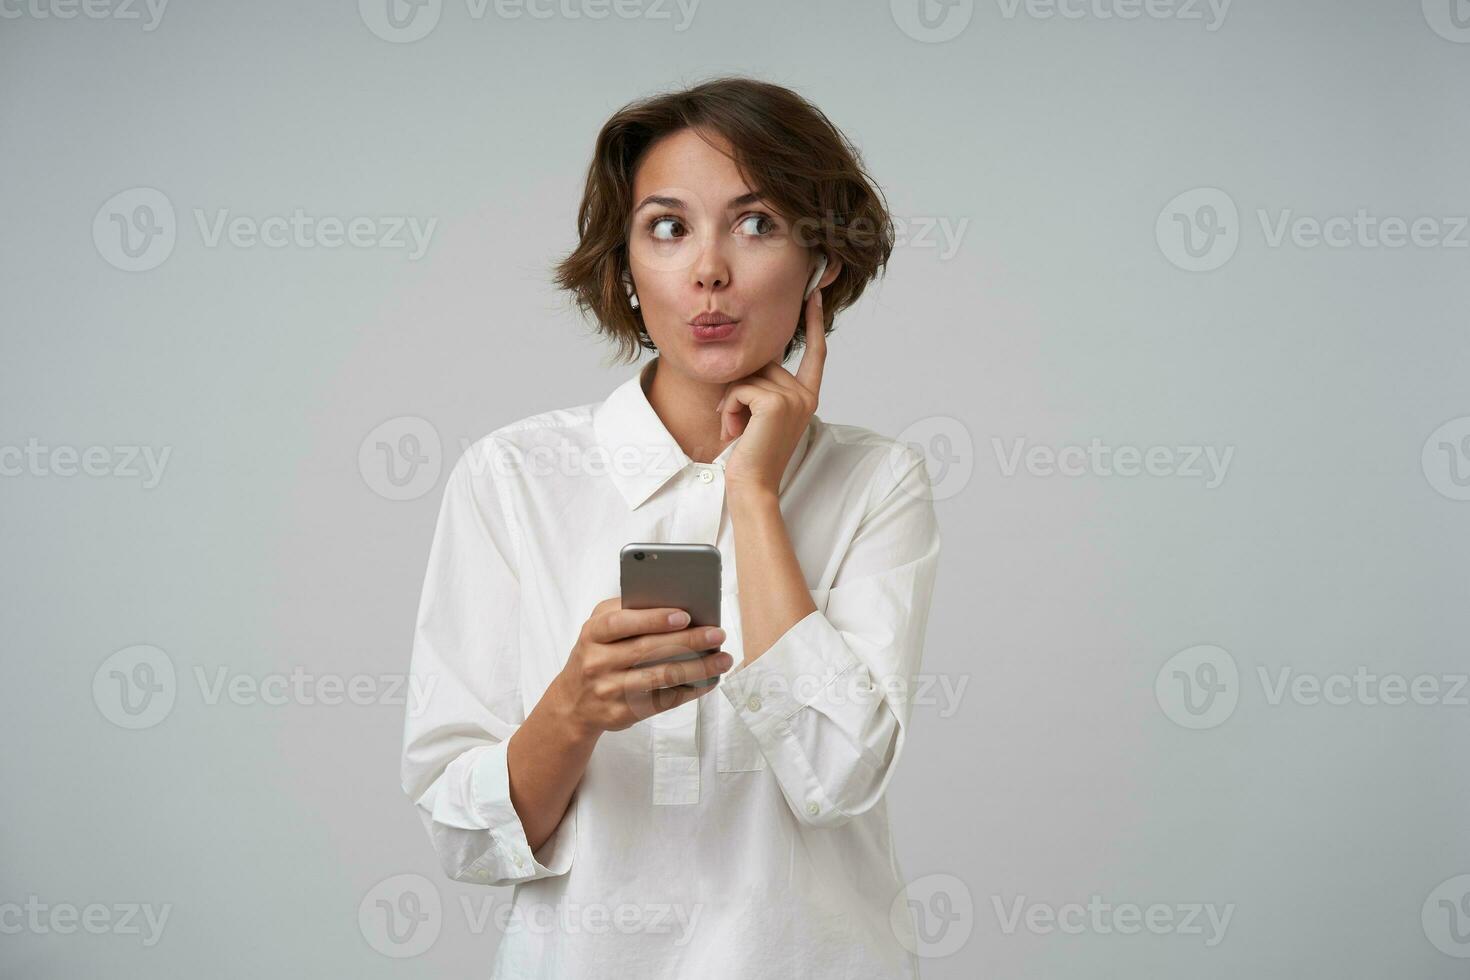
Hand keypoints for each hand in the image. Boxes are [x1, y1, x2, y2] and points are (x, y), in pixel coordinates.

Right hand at [547, 597, 733, 735]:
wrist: (573, 702)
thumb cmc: (597, 653)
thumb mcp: (599, 627)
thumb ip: (629, 611)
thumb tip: (676, 603)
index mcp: (592, 633)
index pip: (622, 623)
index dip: (653, 619)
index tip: (685, 615)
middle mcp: (597, 662)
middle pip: (647, 650)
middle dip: (688, 641)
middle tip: (717, 634)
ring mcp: (609, 690)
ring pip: (660, 677)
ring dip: (697, 668)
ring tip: (723, 659)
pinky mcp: (622, 713)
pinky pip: (662, 701)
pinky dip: (690, 690)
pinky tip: (708, 680)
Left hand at [716, 287, 825, 498]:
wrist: (752, 485)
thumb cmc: (752, 454)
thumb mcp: (761, 414)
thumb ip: (765, 385)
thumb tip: (755, 358)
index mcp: (807, 397)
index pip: (815, 352)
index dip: (814, 322)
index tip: (814, 293)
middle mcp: (805, 395)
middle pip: (764, 364)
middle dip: (740, 389)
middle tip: (738, 424)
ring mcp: (794, 399)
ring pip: (748, 376)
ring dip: (731, 403)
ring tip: (737, 432)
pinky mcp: (775, 403)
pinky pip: (739, 389)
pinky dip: (727, 409)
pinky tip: (734, 432)